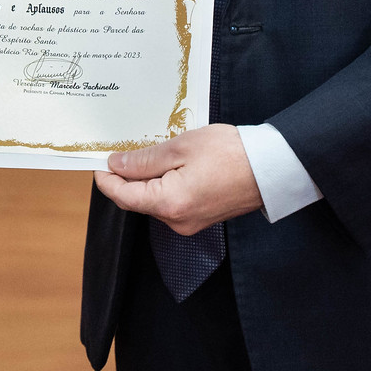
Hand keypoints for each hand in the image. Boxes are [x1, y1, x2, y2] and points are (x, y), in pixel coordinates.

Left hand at [94, 125, 262, 235]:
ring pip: (154, 201)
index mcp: (169, 204)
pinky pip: (171, 202)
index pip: (122, 196)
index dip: (106, 178)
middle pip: (137, 200)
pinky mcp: (200, 219)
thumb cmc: (231, 154)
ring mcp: (189, 223)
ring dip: (147, 179)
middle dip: (126, 176)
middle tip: (123, 149)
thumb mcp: (181, 147)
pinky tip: (170, 164)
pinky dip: (163, 185)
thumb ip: (145, 159)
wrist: (271, 168)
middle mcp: (176, 221)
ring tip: (152, 151)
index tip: (98, 160)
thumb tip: (116, 165)